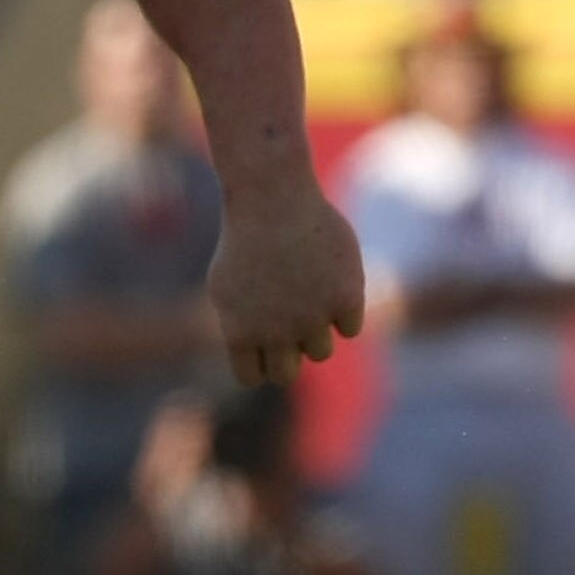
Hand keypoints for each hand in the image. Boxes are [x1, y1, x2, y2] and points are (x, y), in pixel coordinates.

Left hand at [208, 178, 364, 386]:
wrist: (272, 197)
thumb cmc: (244, 239)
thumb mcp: (225, 290)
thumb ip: (242, 333)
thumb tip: (261, 366)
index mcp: (241, 335)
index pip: (253, 376)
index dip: (258, 358)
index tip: (260, 333)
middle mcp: (277, 333)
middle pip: (286, 374)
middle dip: (286, 353)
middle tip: (286, 320)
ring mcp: (313, 317)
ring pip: (320, 352)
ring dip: (314, 331)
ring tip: (304, 295)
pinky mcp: (346, 298)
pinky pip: (350, 328)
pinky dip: (342, 309)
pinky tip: (329, 281)